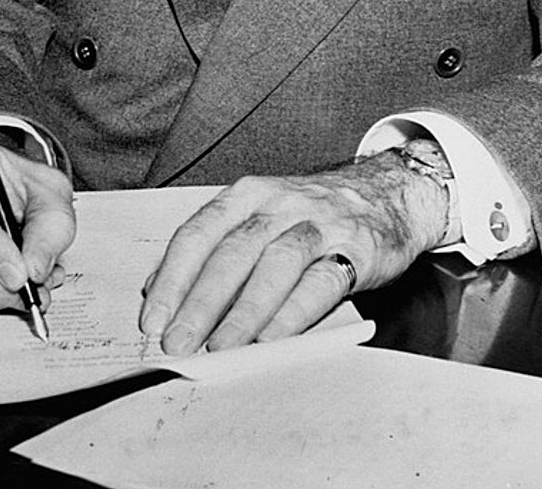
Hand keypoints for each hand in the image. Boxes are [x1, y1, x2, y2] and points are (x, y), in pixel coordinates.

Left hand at [138, 151, 446, 354]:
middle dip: (200, 301)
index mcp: (250, 194)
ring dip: (244, 310)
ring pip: (275, 263)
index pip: (200, 232)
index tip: (153, 319)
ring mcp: (321, 224)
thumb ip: (218, 248)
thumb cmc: (312, 216)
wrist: (388, 194)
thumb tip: (160, 294)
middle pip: (233, 251)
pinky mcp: (356, 250)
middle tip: (178, 342)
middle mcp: (282, 203)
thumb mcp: (263, 215)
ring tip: (221, 347)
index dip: (173, 277)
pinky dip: (294, 312)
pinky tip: (272, 339)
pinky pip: (321, 282)